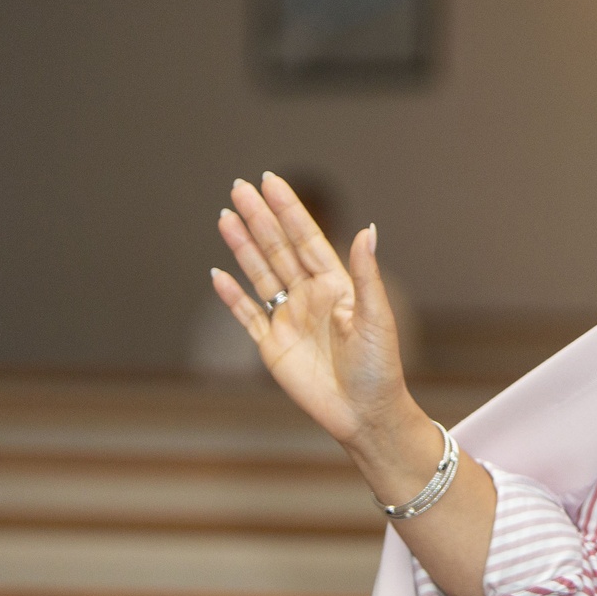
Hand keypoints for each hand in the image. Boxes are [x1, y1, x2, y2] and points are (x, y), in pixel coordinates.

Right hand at [212, 173, 414, 451]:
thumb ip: (365, 274)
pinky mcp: (273, 345)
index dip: (289, 211)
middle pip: (278, 249)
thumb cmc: (379, 366)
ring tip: (225, 216)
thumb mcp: (376, 317)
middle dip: (259, 218)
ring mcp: (289, 319)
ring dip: (242, 246)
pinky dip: (232, 295)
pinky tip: (217, 273)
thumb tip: (367, 229)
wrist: (364, 413)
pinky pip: (247, 315)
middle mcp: (310, 296)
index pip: (306, 239)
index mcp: (336, 285)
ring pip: (260, 274)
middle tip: (239, 187)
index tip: (271, 182)